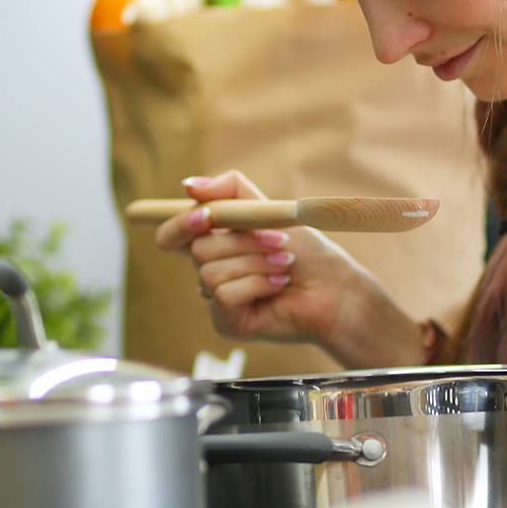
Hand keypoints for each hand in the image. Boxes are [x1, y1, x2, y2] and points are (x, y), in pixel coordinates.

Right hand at [153, 170, 417, 363]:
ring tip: (284, 264)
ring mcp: (216, 298)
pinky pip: (224, 295)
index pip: (172, 235)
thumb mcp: (268, 210)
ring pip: (211, 273)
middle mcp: (210, 270)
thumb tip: (189, 185)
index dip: (180, 224)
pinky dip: (257, 284)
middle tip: (278, 241)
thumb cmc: (306, 252)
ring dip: (255, 262)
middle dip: (242, 241)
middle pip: (197, 249)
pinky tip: (279, 285)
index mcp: (214, 242)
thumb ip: (230, 191)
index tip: (205, 216)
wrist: (335, 288)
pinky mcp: (227, 322)